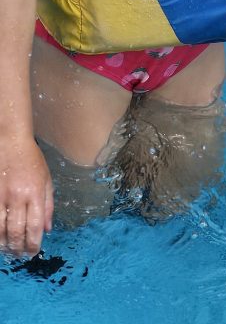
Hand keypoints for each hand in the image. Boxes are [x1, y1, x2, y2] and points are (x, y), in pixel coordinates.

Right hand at [0, 136, 53, 256]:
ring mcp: (2, 196)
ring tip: (8, 250)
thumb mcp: (47, 179)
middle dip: (18, 248)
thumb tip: (47, 229)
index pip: (35, 226)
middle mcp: (19, 196)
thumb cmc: (31, 160)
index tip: (33, 252)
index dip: (34, 243)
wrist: (11, 142)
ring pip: (0, 229)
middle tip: (20, 255)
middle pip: (17, 231)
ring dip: (4, 244)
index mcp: (36, 192)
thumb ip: (48, 205)